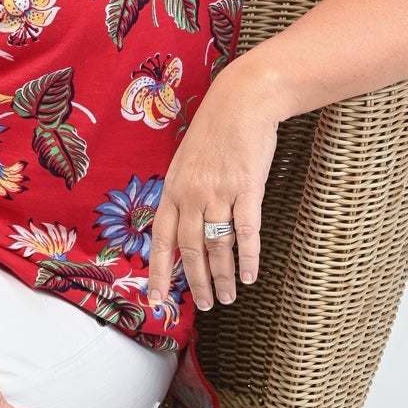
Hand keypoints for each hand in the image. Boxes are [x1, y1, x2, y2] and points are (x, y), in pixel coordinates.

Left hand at [147, 71, 280, 311]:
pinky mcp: (247, 188)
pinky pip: (246, 231)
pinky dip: (249, 257)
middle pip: (190, 249)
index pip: (161, 239)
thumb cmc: (215, 133)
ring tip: (229, 297)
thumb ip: (182, 194)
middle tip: (207, 305)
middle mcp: (191, 194)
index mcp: (172, 189)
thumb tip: (181, 228)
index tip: (157, 299)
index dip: (159, 271)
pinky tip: (251, 275)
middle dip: (197, 283)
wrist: (242, 101)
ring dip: (223, 276)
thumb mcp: (186, 162)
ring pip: (217, 245)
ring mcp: (219, 191)